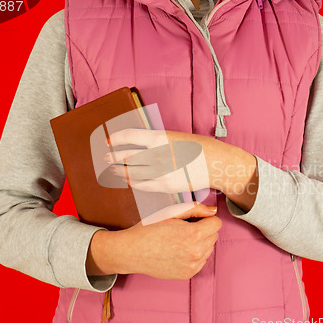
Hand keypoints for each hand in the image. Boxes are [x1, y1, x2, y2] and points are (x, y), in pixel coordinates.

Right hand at [87, 202, 221, 279]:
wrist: (132, 251)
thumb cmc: (149, 229)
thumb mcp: (171, 212)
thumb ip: (195, 209)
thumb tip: (213, 211)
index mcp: (193, 234)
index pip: (216, 223)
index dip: (205, 218)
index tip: (194, 219)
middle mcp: (196, 252)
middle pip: (214, 236)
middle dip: (203, 230)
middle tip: (184, 229)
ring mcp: (193, 265)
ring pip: (209, 249)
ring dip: (200, 243)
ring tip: (179, 241)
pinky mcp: (188, 274)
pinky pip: (201, 261)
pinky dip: (194, 255)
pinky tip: (178, 251)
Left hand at [104, 128, 258, 211]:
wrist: (216, 163)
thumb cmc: (197, 146)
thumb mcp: (175, 136)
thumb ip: (155, 140)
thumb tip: (137, 143)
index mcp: (160, 137)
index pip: (129, 136)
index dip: (115, 138)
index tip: (108, 140)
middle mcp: (157, 154)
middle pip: (126, 156)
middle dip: (112, 156)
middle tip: (105, 156)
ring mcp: (160, 172)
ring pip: (131, 172)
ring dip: (118, 170)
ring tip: (112, 169)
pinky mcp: (165, 186)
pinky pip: (142, 185)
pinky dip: (131, 181)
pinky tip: (127, 179)